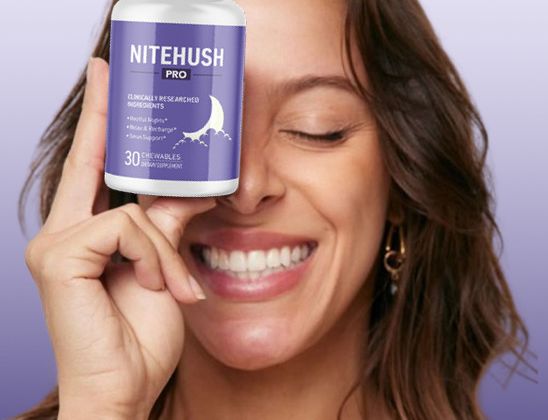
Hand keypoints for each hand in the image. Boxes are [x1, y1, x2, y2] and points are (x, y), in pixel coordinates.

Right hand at [24, 57, 215, 418]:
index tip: (105, 79)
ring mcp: (55, 244)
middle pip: (91, 159)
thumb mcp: (165, 267)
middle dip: (106, 114)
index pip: (95, 167)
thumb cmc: (141, 336)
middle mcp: (63, 232)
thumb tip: (195, 185)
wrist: (124, 388)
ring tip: (175, 287)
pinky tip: (158, 287)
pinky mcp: (60, 256)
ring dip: (167, 250)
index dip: (101, 123)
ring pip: (133, 210)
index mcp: (87, 234)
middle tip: (108, 66)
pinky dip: (156, 257)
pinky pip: (128, 229)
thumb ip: (170, 224)